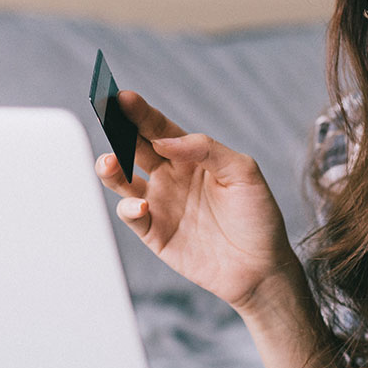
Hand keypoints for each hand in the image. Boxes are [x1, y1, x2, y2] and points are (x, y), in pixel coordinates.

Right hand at [93, 90, 298, 311]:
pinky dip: (129, 208)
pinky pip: (131, 216)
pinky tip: (140, 205)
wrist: (261, 268)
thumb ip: (207, 149)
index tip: (123, 98)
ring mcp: (160, 204)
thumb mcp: (243, 172)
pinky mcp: (155, 233)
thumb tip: (166, 140)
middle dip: (118, 131)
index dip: (140, 113)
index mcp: (191, 156)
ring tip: (109, 162)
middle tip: (105, 118)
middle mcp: (171, 176)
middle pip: (135, 147)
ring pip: (122, 180)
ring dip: (110, 168)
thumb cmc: (258, 217)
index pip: (159, 129)